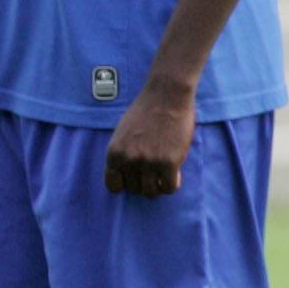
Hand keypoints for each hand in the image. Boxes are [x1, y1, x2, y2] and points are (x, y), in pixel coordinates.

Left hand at [105, 80, 195, 196]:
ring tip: (164, 174)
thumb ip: (122, 153)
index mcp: (114, 153)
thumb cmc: (146, 110)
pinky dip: (172, 184)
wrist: (167, 95)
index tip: (135, 176)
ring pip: (151, 192)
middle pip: (135, 189)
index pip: (113, 186)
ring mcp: (148, 163)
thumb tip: (125, 175)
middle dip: (144, 183)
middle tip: (154, 172)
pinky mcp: (168, 163)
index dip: (126, 183)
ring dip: (158, 186)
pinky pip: (169, 188)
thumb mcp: (122, 132)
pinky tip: (175, 174)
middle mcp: (128, 160)